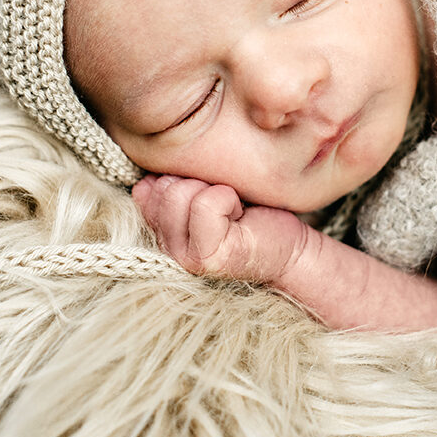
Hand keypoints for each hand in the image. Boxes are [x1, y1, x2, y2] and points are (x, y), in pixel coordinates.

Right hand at [131, 174, 313, 283]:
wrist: (290, 249)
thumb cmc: (254, 213)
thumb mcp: (208, 189)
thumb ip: (176, 184)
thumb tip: (149, 179)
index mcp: (161, 229)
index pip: (146, 188)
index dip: (186, 177)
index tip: (211, 194)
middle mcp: (165, 248)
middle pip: (164, 187)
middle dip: (201, 183)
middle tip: (226, 203)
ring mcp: (183, 256)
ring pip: (180, 194)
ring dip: (217, 192)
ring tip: (233, 210)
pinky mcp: (205, 258)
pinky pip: (206, 203)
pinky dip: (229, 199)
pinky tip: (240, 217)